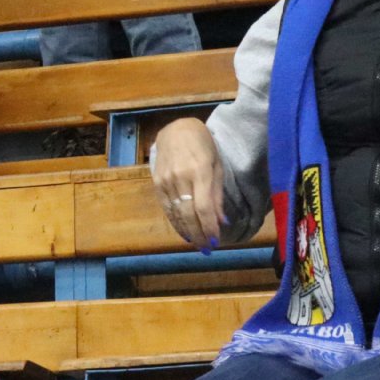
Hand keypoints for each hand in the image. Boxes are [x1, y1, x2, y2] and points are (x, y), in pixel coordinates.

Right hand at [150, 117, 225, 248]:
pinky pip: (166, 208)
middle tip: (206, 248)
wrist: (176, 130)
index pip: (204, 207)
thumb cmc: (203, 146)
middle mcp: (180, 177)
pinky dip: (175, 222)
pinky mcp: (156, 183)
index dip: (209, 227)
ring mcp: (166, 180)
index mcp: (200, 171)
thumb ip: (217, 194)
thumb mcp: (217, 166)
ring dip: (187, 232)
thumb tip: (222, 221)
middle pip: (189, 214)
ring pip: (176, 213)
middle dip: (198, 234)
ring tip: (197, 244)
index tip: (216, 241)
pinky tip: (183, 232)